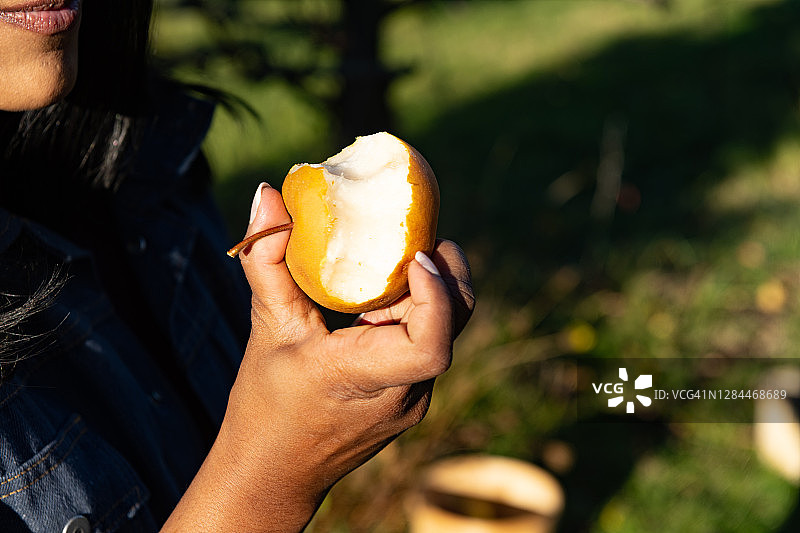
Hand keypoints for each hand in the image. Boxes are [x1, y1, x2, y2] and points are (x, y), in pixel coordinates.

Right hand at [163, 183, 473, 531]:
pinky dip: (417, 312)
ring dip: (432, 291)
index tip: (420, 255)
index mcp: (365, 379)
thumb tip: (267, 193)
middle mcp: (404, 394)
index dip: (438, 296)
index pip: (430, 346)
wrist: (273, 475)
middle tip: (423, 236)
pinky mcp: (410, 398)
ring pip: (446, 333)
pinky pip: (429, 346)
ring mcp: (413, 400)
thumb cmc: (264, 407)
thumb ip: (266, 260)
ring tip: (398, 259)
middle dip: (448, 275)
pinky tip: (385, 297)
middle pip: (454, 326)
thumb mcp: (265, 329)